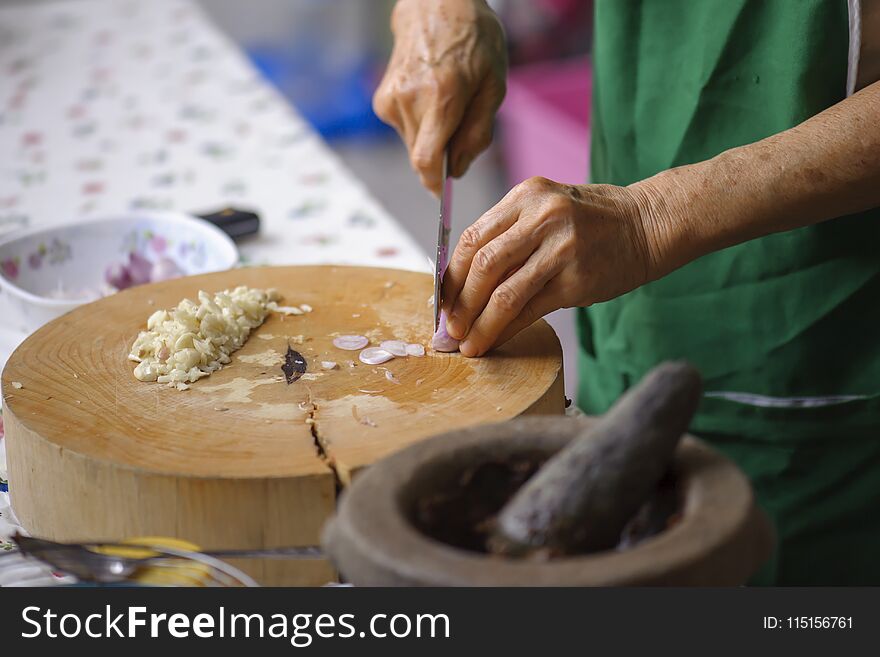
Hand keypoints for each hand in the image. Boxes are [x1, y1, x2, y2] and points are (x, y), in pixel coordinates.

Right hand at [373, 0, 506, 193]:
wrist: (434, 6)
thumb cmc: (472, 41)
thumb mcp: (493, 85)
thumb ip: (478, 133)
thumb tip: (458, 169)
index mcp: (442, 97)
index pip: (427, 161)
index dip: (435, 185)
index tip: (443, 196)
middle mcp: (411, 100)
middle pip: (422, 157)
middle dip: (442, 158)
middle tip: (460, 131)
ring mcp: (391, 100)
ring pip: (413, 145)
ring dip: (432, 140)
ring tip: (446, 106)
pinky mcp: (382, 101)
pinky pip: (404, 130)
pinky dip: (420, 126)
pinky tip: (430, 100)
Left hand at [442, 177, 662, 356]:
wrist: (648, 224)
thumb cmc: (592, 221)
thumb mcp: (546, 209)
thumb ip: (508, 235)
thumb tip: (464, 284)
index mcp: (526, 196)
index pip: (471, 238)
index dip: (450, 275)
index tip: (441, 301)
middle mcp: (542, 217)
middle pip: (482, 265)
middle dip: (460, 302)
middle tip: (449, 328)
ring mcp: (561, 249)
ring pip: (504, 292)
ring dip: (480, 323)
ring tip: (467, 343)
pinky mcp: (578, 280)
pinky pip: (531, 310)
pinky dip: (507, 329)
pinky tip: (494, 340)